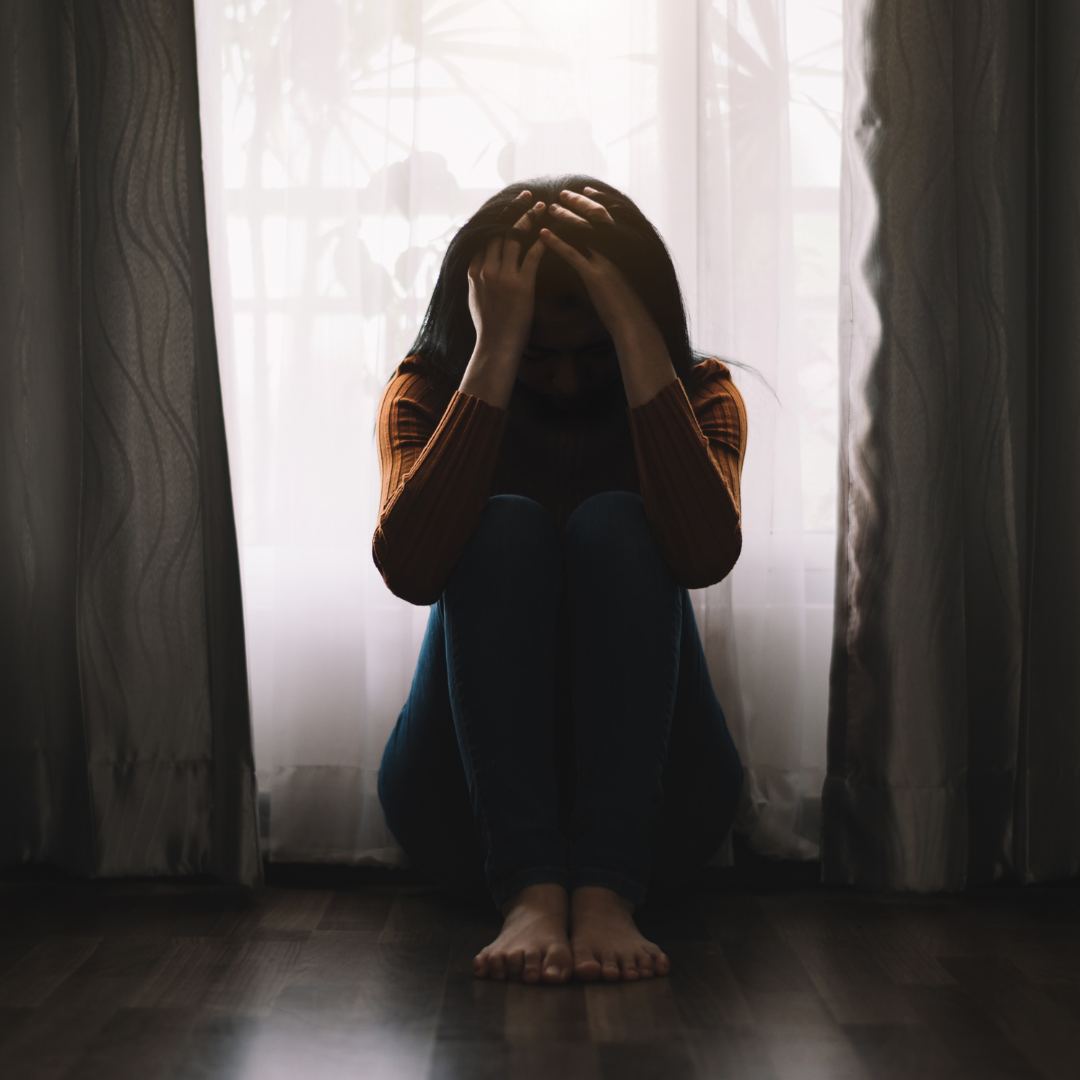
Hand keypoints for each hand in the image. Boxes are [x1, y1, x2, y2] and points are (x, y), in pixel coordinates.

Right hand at [467, 191, 545, 363]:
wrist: (495, 347)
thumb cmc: (488, 327)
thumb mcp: (474, 298)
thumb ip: (477, 279)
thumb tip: (478, 267)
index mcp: (473, 271)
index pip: (484, 235)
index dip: (497, 217)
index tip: (507, 205)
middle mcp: (486, 269)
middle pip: (500, 230)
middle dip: (514, 209)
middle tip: (526, 194)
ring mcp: (503, 276)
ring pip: (516, 237)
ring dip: (530, 218)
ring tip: (542, 205)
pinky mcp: (521, 285)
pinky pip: (533, 255)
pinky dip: (543, 240)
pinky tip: (552, 230)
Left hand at [540, 188, 676, 408]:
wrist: (633, 324)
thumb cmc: (625, 305)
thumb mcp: (621, 277)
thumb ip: (612, 261)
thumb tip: (601, 255)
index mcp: (623, 248)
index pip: (608, 216)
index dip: (594, 201)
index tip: (583, 191)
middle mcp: (616, 251)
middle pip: (596, 217)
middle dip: (579, 203)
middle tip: (562, 194)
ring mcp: (606, 262)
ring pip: (584, 232)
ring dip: (565, 218)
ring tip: (549, 209)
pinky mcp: (596, 277)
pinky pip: (573, 255)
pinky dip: (557, 243)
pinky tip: (543, 235)